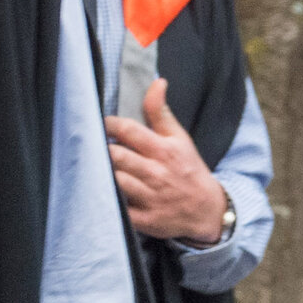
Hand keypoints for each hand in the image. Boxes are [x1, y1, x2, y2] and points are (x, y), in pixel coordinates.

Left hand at [107, 81, 229, 244]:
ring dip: (101, 173)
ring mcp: (151, 198)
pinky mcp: (145, 220)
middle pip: (115, 155)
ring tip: (96, 167)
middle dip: (102, 149)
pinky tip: (102, 193)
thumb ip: (160, 112)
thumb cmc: (188, 169)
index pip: (127, 130)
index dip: (108, 124)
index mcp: (164, 150)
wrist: (209, 211)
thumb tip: (156, 82)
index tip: (101, 124)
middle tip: (94, 147)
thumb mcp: (180, 139)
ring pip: (113, 180)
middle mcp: (157, 173)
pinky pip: (117, 208)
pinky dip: (108, 201)